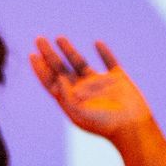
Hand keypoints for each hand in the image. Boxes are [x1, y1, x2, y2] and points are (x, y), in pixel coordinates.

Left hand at [29, 37, 156, 144]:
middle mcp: (83, 90)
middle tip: (39, 39)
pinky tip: (97, 43)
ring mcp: (100, 84)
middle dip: (50, 54)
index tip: (33, 55)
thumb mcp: (78, 111)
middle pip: (62, 69)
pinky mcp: (118, 79)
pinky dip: (104, 53)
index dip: (41, 69)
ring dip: (69, 50)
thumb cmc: (103, 124)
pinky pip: (110, 62)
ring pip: (80, 62)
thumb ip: (65, 94)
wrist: (132, 128)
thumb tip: (57, 77)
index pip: (51, 82)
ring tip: (59, 37)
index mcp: (71, 99)